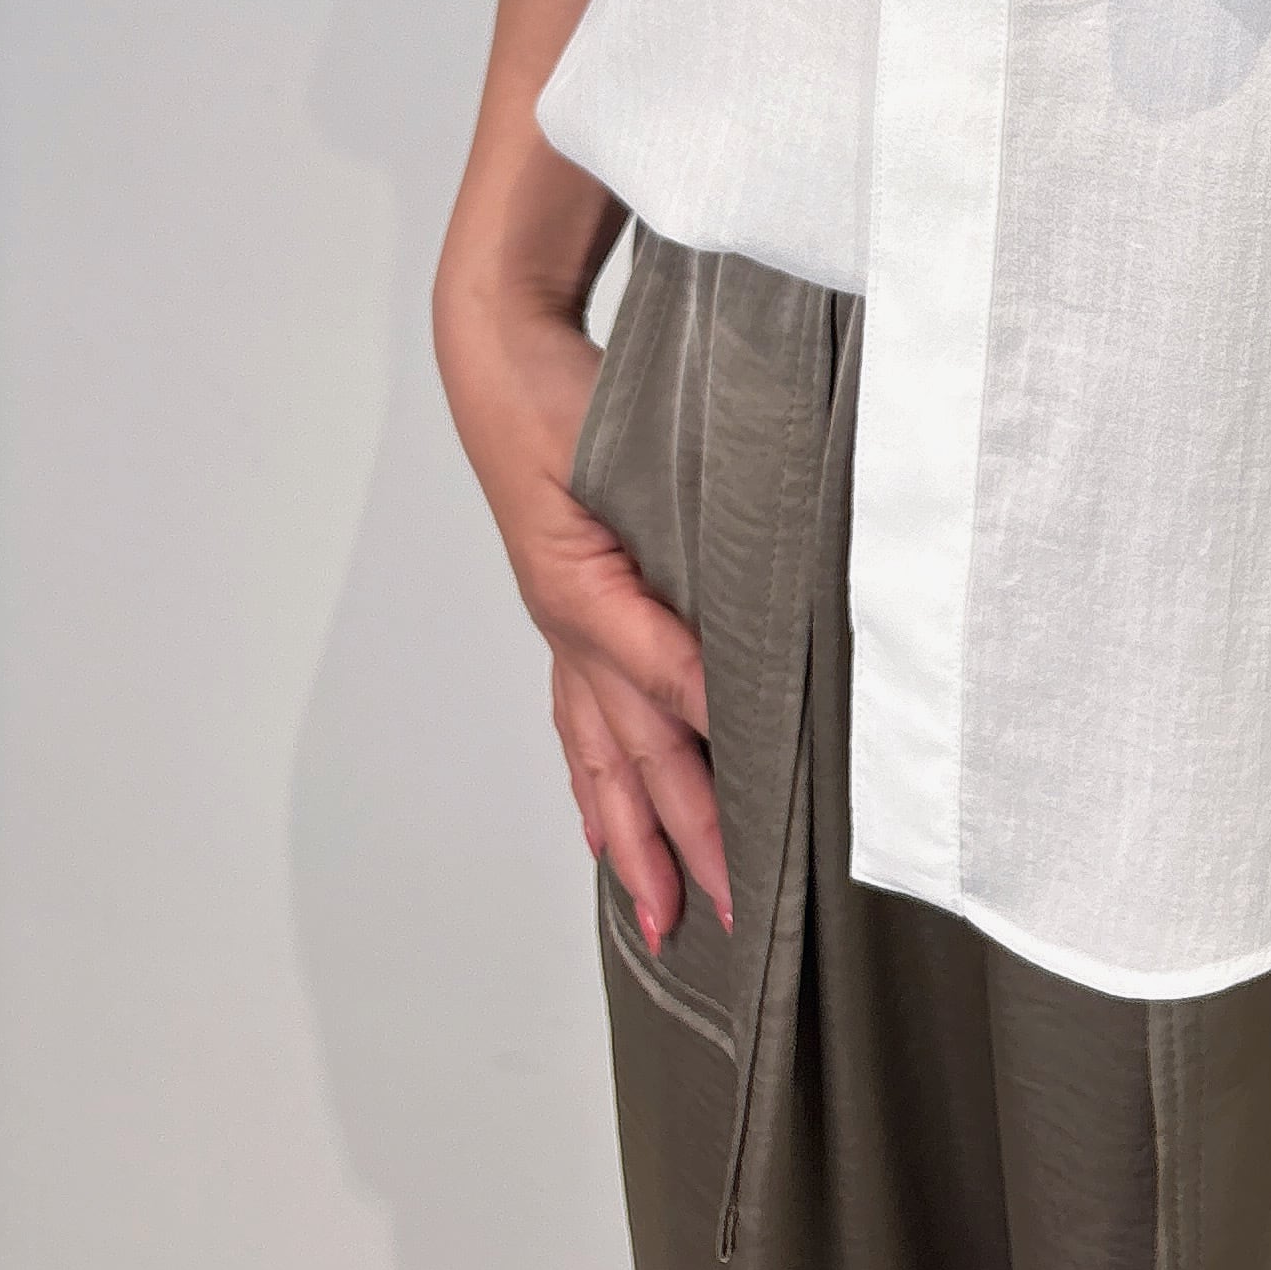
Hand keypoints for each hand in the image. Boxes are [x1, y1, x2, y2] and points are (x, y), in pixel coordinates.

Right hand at [436, 272, 732, 960]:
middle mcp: (571, 623)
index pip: (665, 686)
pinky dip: (598, 782)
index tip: (767, 807)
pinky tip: (609, 827)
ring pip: (601, 754)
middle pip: (635, 750)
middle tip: (731, 908)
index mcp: (589, 590)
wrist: (504, 355)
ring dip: (633, 837)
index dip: (716, 746)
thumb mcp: (631, 452)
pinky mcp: (565, 613)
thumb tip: (738, 623)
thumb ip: (682, 535)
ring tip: (659, 914)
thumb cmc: (568, 393)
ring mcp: (563, 625)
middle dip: (683, 834)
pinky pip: (581, 719)